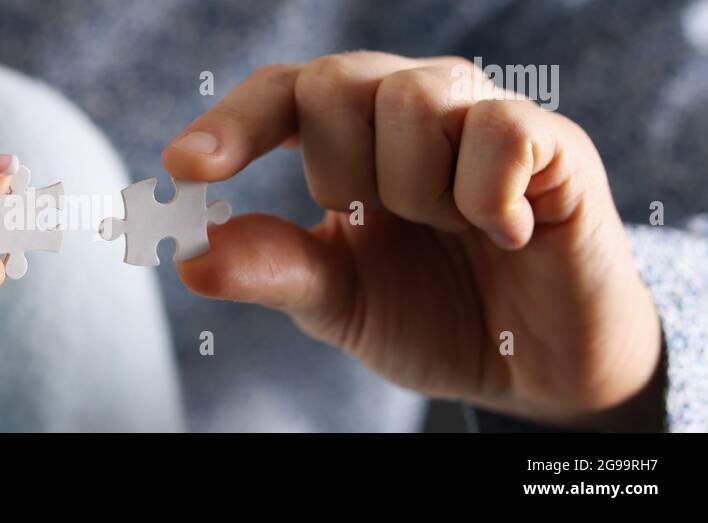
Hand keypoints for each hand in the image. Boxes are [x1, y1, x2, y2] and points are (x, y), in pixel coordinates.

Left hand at [166, 52, 662, 429]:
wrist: (534, 369)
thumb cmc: (432, 315)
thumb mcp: (338, 300)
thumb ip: (273, 269)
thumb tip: (189, 259)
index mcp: (348, 135)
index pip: (278, 94)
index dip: (231, 124)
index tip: (184, 169)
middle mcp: (409, 103)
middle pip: (332, 82)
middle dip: (341, 172)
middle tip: (387, 223)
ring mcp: (479, 114)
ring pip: (411, 99)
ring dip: (417, 192)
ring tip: (453, 231)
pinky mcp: (552, 142)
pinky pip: (498, 129)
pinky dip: (485, 196)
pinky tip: (503, 232)